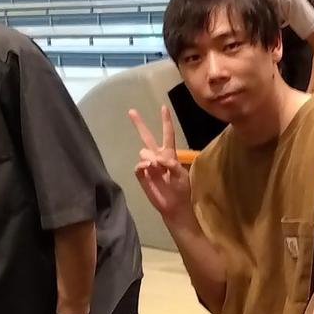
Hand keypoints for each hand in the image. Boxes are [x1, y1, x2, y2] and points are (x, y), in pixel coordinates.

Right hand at [128, 106, 190, 222]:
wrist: (174, 205)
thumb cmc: (181, 189)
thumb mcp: (182, 174)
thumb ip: (171, 164)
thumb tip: (156, 159)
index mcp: (169, 154)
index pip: (167, 134)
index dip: (166, 121)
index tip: (163, 107)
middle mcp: (157, 156)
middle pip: (147, 137)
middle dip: (139, 124)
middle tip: (131, 111)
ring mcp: (148, 165)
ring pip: (144, 151)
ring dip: (151, 157)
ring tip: (158, 168)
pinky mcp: (141, 175)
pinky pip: (139, 165)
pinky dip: (144, 165)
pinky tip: (149, 168)